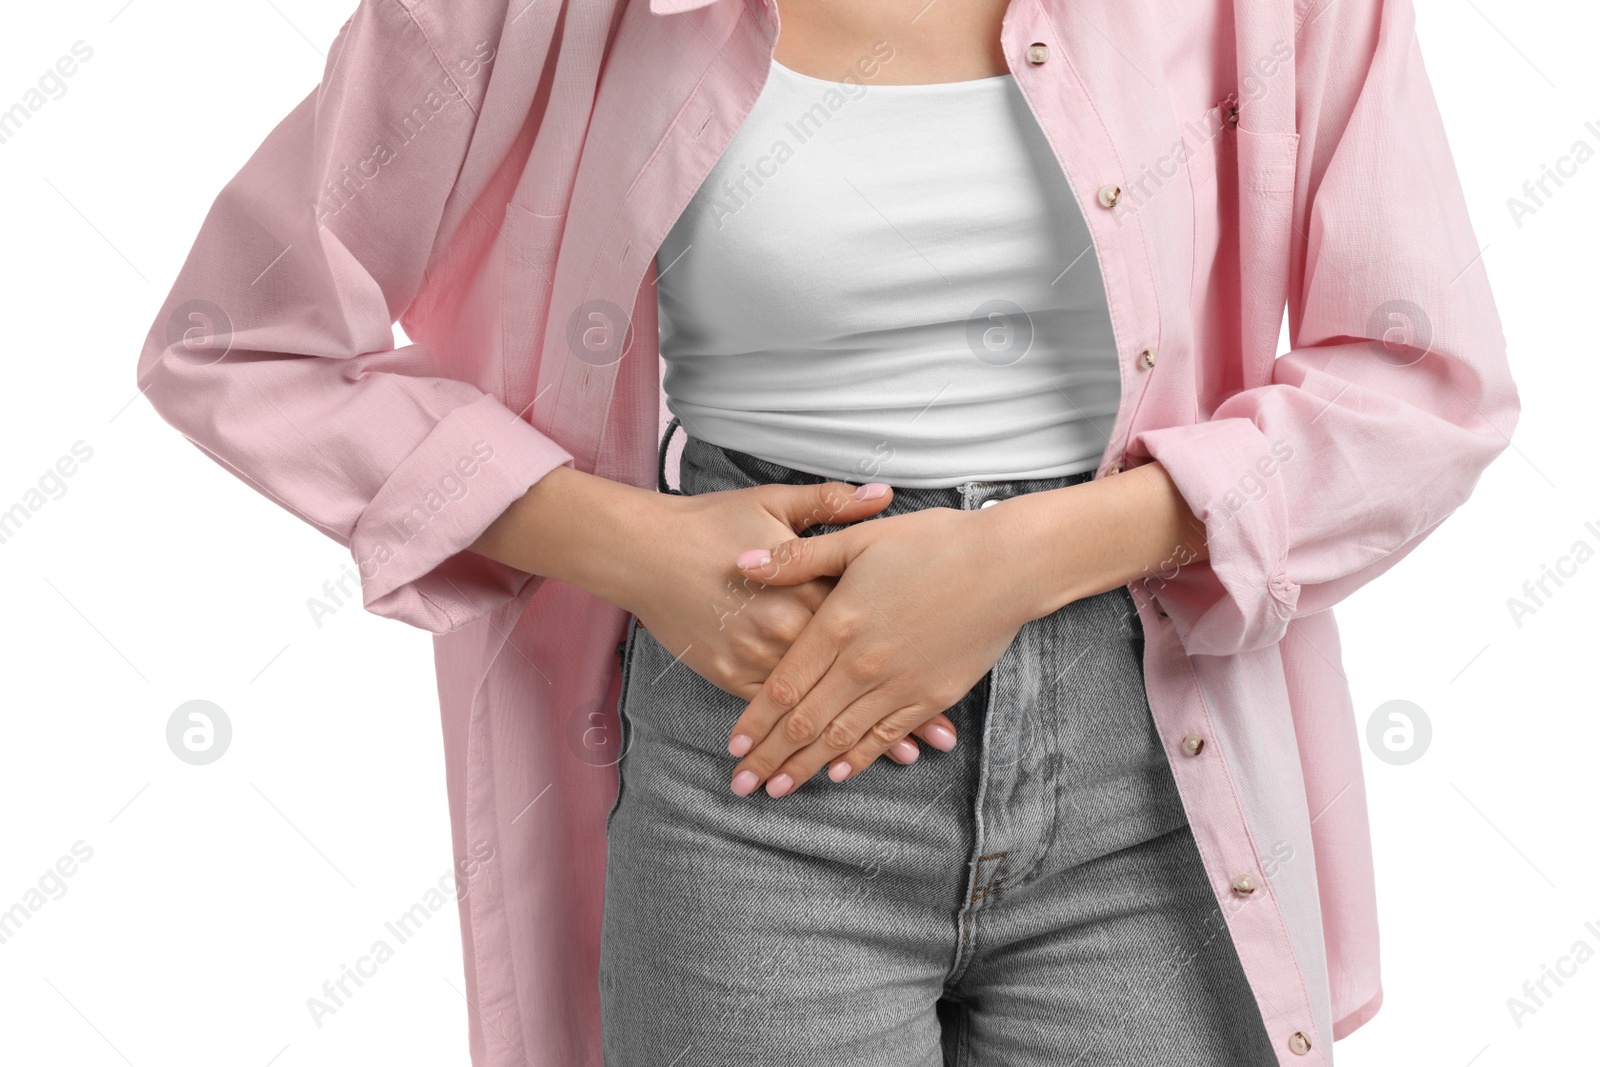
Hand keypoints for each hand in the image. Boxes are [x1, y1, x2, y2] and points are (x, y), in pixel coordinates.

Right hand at [617, 479, 960, 762]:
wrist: (643, 551)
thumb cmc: (711, 523)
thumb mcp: (774, 504)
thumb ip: (833, 506)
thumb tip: (884, 494)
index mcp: (803, 585)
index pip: (864, 624)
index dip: (906, 652)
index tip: (944, 675)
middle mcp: (783, 628)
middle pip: (847, 674)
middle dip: (894, 708)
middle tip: (935, 739)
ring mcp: (755, 656)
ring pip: (814, 705)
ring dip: (858, 734)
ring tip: (901, 758)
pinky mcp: (730, 673)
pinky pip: (775, 712)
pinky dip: (805, 737)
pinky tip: (831, 758)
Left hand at [722, 501, 1047, 796]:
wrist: (1009, 564)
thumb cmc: (934, 541)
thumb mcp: (858, 539)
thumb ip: (797, 557)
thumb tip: (742, 560)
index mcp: (839, 623)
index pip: (783, 685)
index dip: (755, 720)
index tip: (733, 746)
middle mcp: (864, 663)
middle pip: (804, 722)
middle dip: (770, 757)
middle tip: (742, 785)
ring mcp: (899, 684)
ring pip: (842, 737)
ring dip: (806, 767)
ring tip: (778, 789)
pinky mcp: (932, 695)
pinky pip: (887, 736)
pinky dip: (860, 757)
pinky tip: (838, 773)